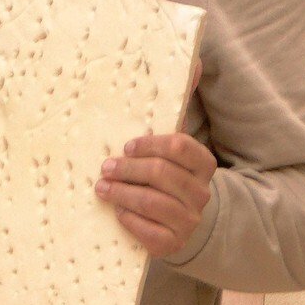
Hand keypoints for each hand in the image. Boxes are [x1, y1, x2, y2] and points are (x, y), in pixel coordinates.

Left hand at [93, 60, 215, 257]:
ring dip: (122, 194)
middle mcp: (201, 193)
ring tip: (101, 187)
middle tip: (105, 166)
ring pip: (153, 203)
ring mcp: (189, 221)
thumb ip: (180, 104)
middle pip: (161, 174)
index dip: (149, 144)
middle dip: (128, 169)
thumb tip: (192, 59)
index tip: (126, 144)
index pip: (179, 147)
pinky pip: (149, 233)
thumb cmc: (170, 174)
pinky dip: (129, 220)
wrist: (185, 222)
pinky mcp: (172, 245)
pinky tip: (117, 212)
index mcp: (203, 164)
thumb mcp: (175, 143)